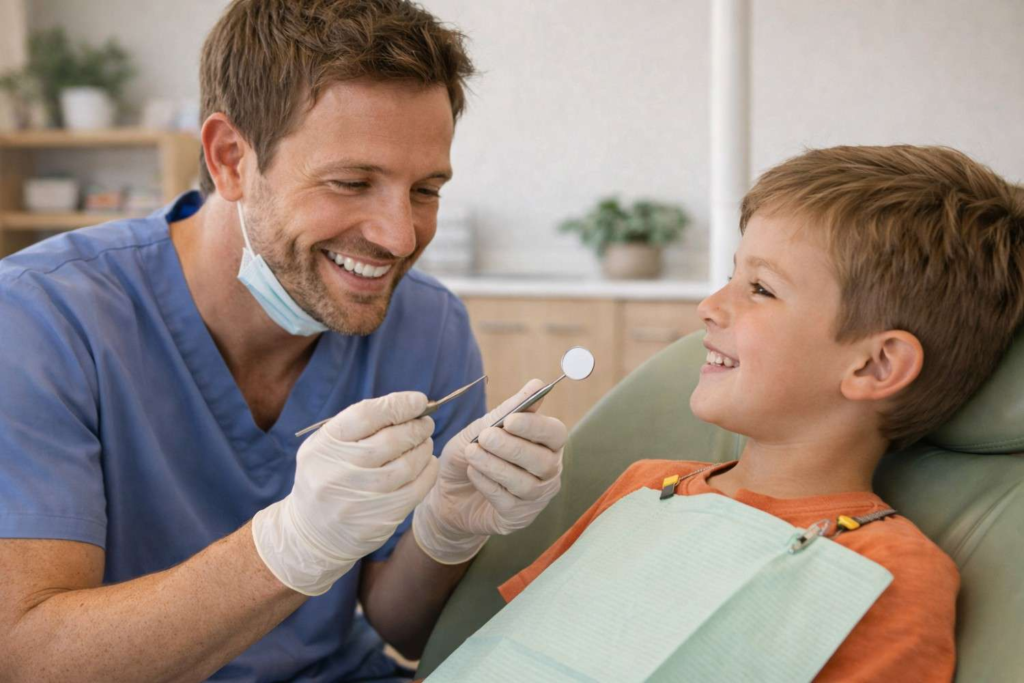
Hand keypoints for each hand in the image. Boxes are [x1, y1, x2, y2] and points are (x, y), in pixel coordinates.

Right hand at [252, 392, 438, 595]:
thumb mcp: (326, 446)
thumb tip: (409, 406)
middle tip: (425, 423)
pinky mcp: (378, 519)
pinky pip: (415, 490)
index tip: (419, 400)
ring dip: (423, 448)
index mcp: (324, 446)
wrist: (311, 533)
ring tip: (424, 442)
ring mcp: (358, 499)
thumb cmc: (326, 477)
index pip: (366, 415)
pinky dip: (428, 472)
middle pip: (391, 440)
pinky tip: (427, 463)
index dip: (398, 404)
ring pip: (407, 465)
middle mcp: (338, 472)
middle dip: (416, 427)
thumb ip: (359, 425)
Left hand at [412, 380, 567, 564]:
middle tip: (485, 437)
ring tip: (471, 453)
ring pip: (526, 483)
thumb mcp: (482, 429)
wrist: (446, 493)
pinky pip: (509, 501)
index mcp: (545, 444)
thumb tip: (537, 384)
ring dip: (496, 466)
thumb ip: (508, 411)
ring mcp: (536, 497)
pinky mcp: (518, 517)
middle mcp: (548, 471)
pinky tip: (473, 473)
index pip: (555, 434)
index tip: (510, 420)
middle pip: (544, 461)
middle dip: (513, 448)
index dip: (535, 427)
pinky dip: (488, 484)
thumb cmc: (471, 454)